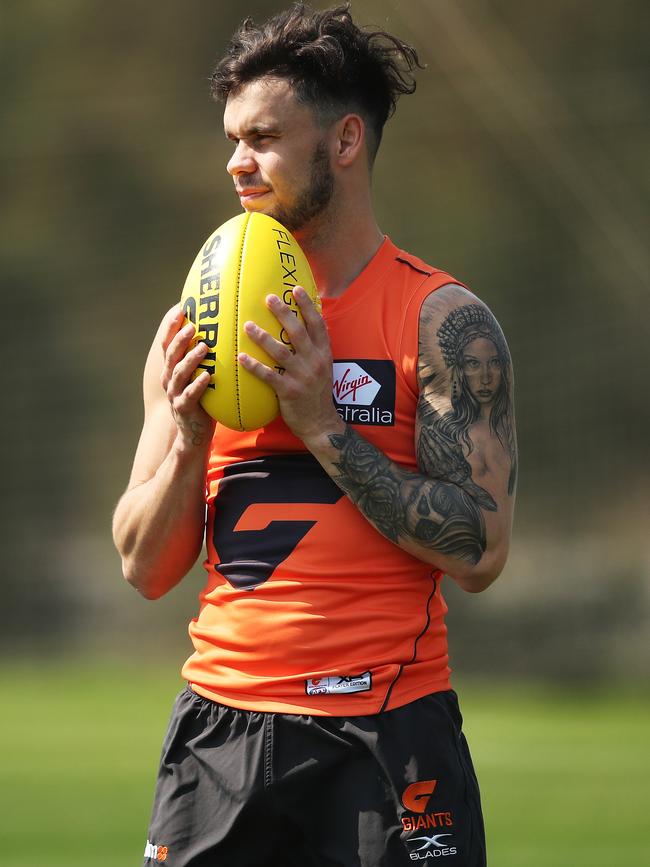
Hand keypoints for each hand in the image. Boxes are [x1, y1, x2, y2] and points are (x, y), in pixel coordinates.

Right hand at [159, 306, 215, 448]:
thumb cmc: (203, 401)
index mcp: (171, 369)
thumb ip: (205, 359)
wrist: (193, 434)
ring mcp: (174, 394)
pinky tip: (208, 376)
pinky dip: (198, 384)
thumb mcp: (201, 376)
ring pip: (179, 373)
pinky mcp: (183, 408)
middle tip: (194, 325)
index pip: (167, 342)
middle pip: (170, 354)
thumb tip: (222, 333)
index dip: (171, 325)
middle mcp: (169, 379)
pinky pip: (190, 395)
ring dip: (190, 358)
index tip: (180, 307)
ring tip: (204, 347)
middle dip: (180, 338)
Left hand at [239, 287, 343, 442]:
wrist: (321, 423)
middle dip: (283, 313)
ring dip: (263, 337)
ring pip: (281, 352)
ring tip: (248, 326)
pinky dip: (254, 366)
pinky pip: (269, 376)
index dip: (307, 306)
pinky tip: (241, 358)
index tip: (296, 289)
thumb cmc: (317, 394)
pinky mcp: (289, 392)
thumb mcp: (323, 368)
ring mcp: (302, 377)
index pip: (318, 325)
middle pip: (298, 332)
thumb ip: (314, 349)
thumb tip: (303, 327)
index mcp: (324, 354)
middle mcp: (315, 362)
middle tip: (268, 298)